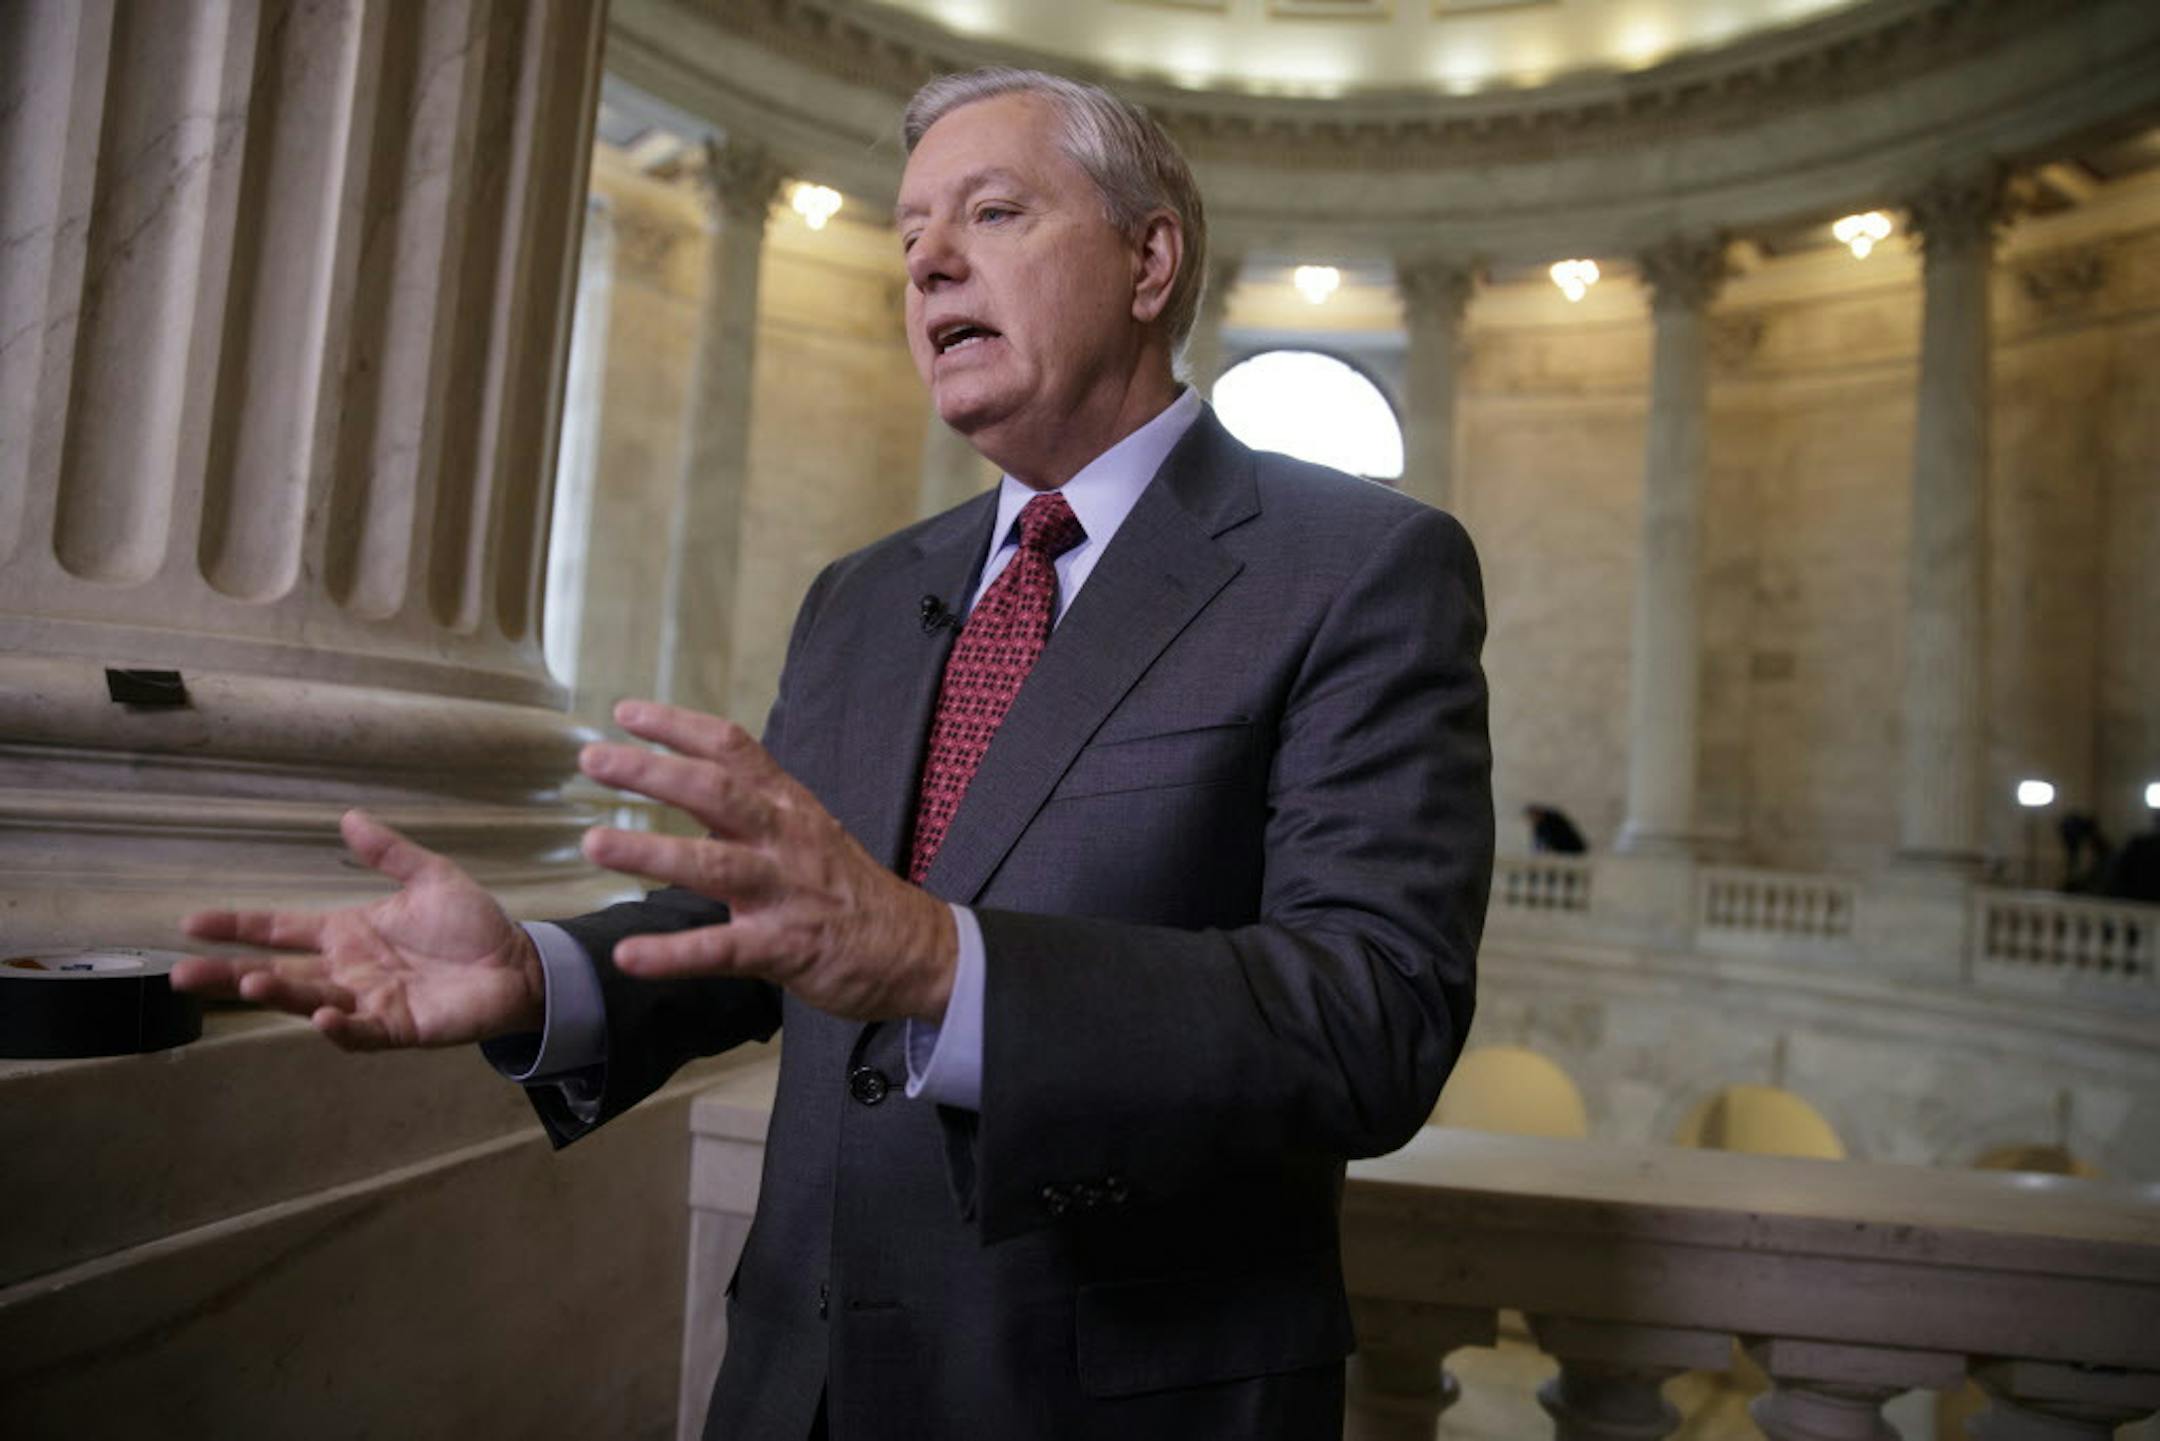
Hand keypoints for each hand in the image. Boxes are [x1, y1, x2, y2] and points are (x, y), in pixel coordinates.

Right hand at [172, 810, 543, 1049]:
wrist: (519, 964)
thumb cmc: (472, 924)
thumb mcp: (430, 877)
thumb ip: (388, 853)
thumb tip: (349, 817)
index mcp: (347, 933)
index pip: (280, 929)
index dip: (238, 926)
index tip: (192, 922)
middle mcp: (347, 970)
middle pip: (278, 973)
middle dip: (230, 974)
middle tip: (183, 974)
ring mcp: (368, 1002)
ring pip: (310, 1001)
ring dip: (279, 994)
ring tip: (249, 982)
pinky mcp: (397, 1028)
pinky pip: (360, 1033)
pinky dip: (341, 1028)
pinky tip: (324, 1017)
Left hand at [578, 700, 957, 1022]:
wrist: (916, 949)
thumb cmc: (849, 889)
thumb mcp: (807, 829)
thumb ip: (752, 804)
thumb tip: (690, 776)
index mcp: (787, 805)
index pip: (732, 748)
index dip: (677, 727)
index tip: (624, 713)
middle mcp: (785, 837)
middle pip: (715, 793)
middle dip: (651, 773)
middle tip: (593, 760)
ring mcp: (786, 891)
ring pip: (714, 864)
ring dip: (651, 851)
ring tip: (594, 843)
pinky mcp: (786, 947)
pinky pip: (723, 949)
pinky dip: (675, 953)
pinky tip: (630, 957)